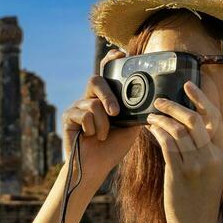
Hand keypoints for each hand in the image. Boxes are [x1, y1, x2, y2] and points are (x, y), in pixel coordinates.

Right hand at [61, 48, 144, 186]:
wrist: (95, 168)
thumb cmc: (113, 148)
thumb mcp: (131, 127)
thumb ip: (137, 110)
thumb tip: (154, 98)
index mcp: (105, 98)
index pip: (106, 73)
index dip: (111, 61)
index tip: (120, 54)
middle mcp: (90, 99)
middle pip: (95, 81)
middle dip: (108, 96)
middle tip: (116, 113)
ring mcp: (77, 106)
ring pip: (93, 103)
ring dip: (103, 123)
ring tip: (103, 136)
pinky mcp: (68, 116)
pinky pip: (83, 114)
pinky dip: (93, 128)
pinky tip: (91, 137)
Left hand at [145, 80, 222, 222]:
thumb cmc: (200, 199)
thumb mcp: (210, 172)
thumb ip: (204, 150)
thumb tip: (189, 127)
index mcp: (221, 153)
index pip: (214, 117)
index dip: (203, 97)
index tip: (190, 83)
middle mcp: (212, 157)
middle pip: (194, 119)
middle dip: (175, 105)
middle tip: (160, 99)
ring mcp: (196, 165)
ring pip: (178, 130)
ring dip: (162, 118)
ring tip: (151, 115)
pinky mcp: (179, 174)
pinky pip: (167, 144)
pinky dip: (157, 132)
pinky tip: (150, 128)